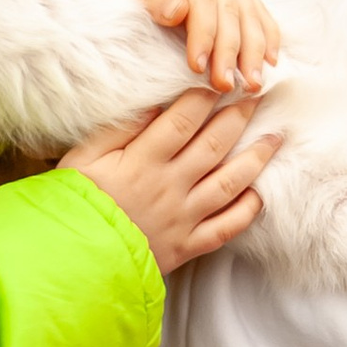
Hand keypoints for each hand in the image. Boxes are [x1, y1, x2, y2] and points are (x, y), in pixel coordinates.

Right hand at [64, 90, 280, 273]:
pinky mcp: (187, 246)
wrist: (72, 264)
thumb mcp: (81, 160)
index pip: (184, 121)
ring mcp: (183, 218)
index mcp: (143, 162)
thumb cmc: (73, 207)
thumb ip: (116, 131)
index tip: (220, 82)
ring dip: (256, 158)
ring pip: (229, 183)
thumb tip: (152, 106)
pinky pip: (225, 228)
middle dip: (239, 117)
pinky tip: (260, 194)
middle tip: (257, 96)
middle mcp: (170, 187)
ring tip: (275, 138)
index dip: (205, 98)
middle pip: (214, 145)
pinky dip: (247, 211)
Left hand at [85, 0, 281, 93]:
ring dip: (254, 50)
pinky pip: (256, 11)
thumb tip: (177, 12)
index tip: (198, 67)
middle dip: (230, 51)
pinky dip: (267, 35)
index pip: (201, 1)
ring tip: (252, 82)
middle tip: (226, 85)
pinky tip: (270, 60)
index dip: (203, 35)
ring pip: (248, 14)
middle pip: (230, 11)